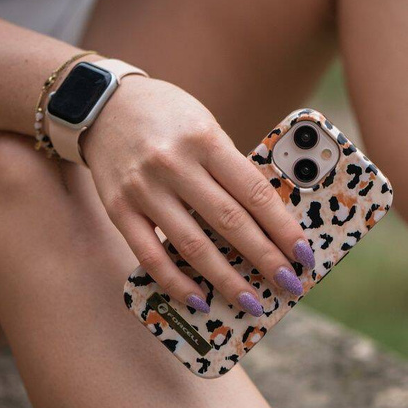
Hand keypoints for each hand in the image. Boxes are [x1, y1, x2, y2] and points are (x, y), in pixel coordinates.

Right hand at [83, 75, 314, 316]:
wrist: (104, 105)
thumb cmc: (166, 116)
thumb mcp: (205, 127)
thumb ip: (229, 167)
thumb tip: (266, 221)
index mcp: (204, 139)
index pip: (253, 192)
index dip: (283, 228)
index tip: (303, 253)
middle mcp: (173, 164)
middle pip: (229, 222)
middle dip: (265, 259)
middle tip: (289, 284)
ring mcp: (143, 189)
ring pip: (193, 246)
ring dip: (227, 280)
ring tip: (251, 302)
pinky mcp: (119, 209)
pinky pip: (150, 256)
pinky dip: (177, 283)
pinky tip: (199, 300)